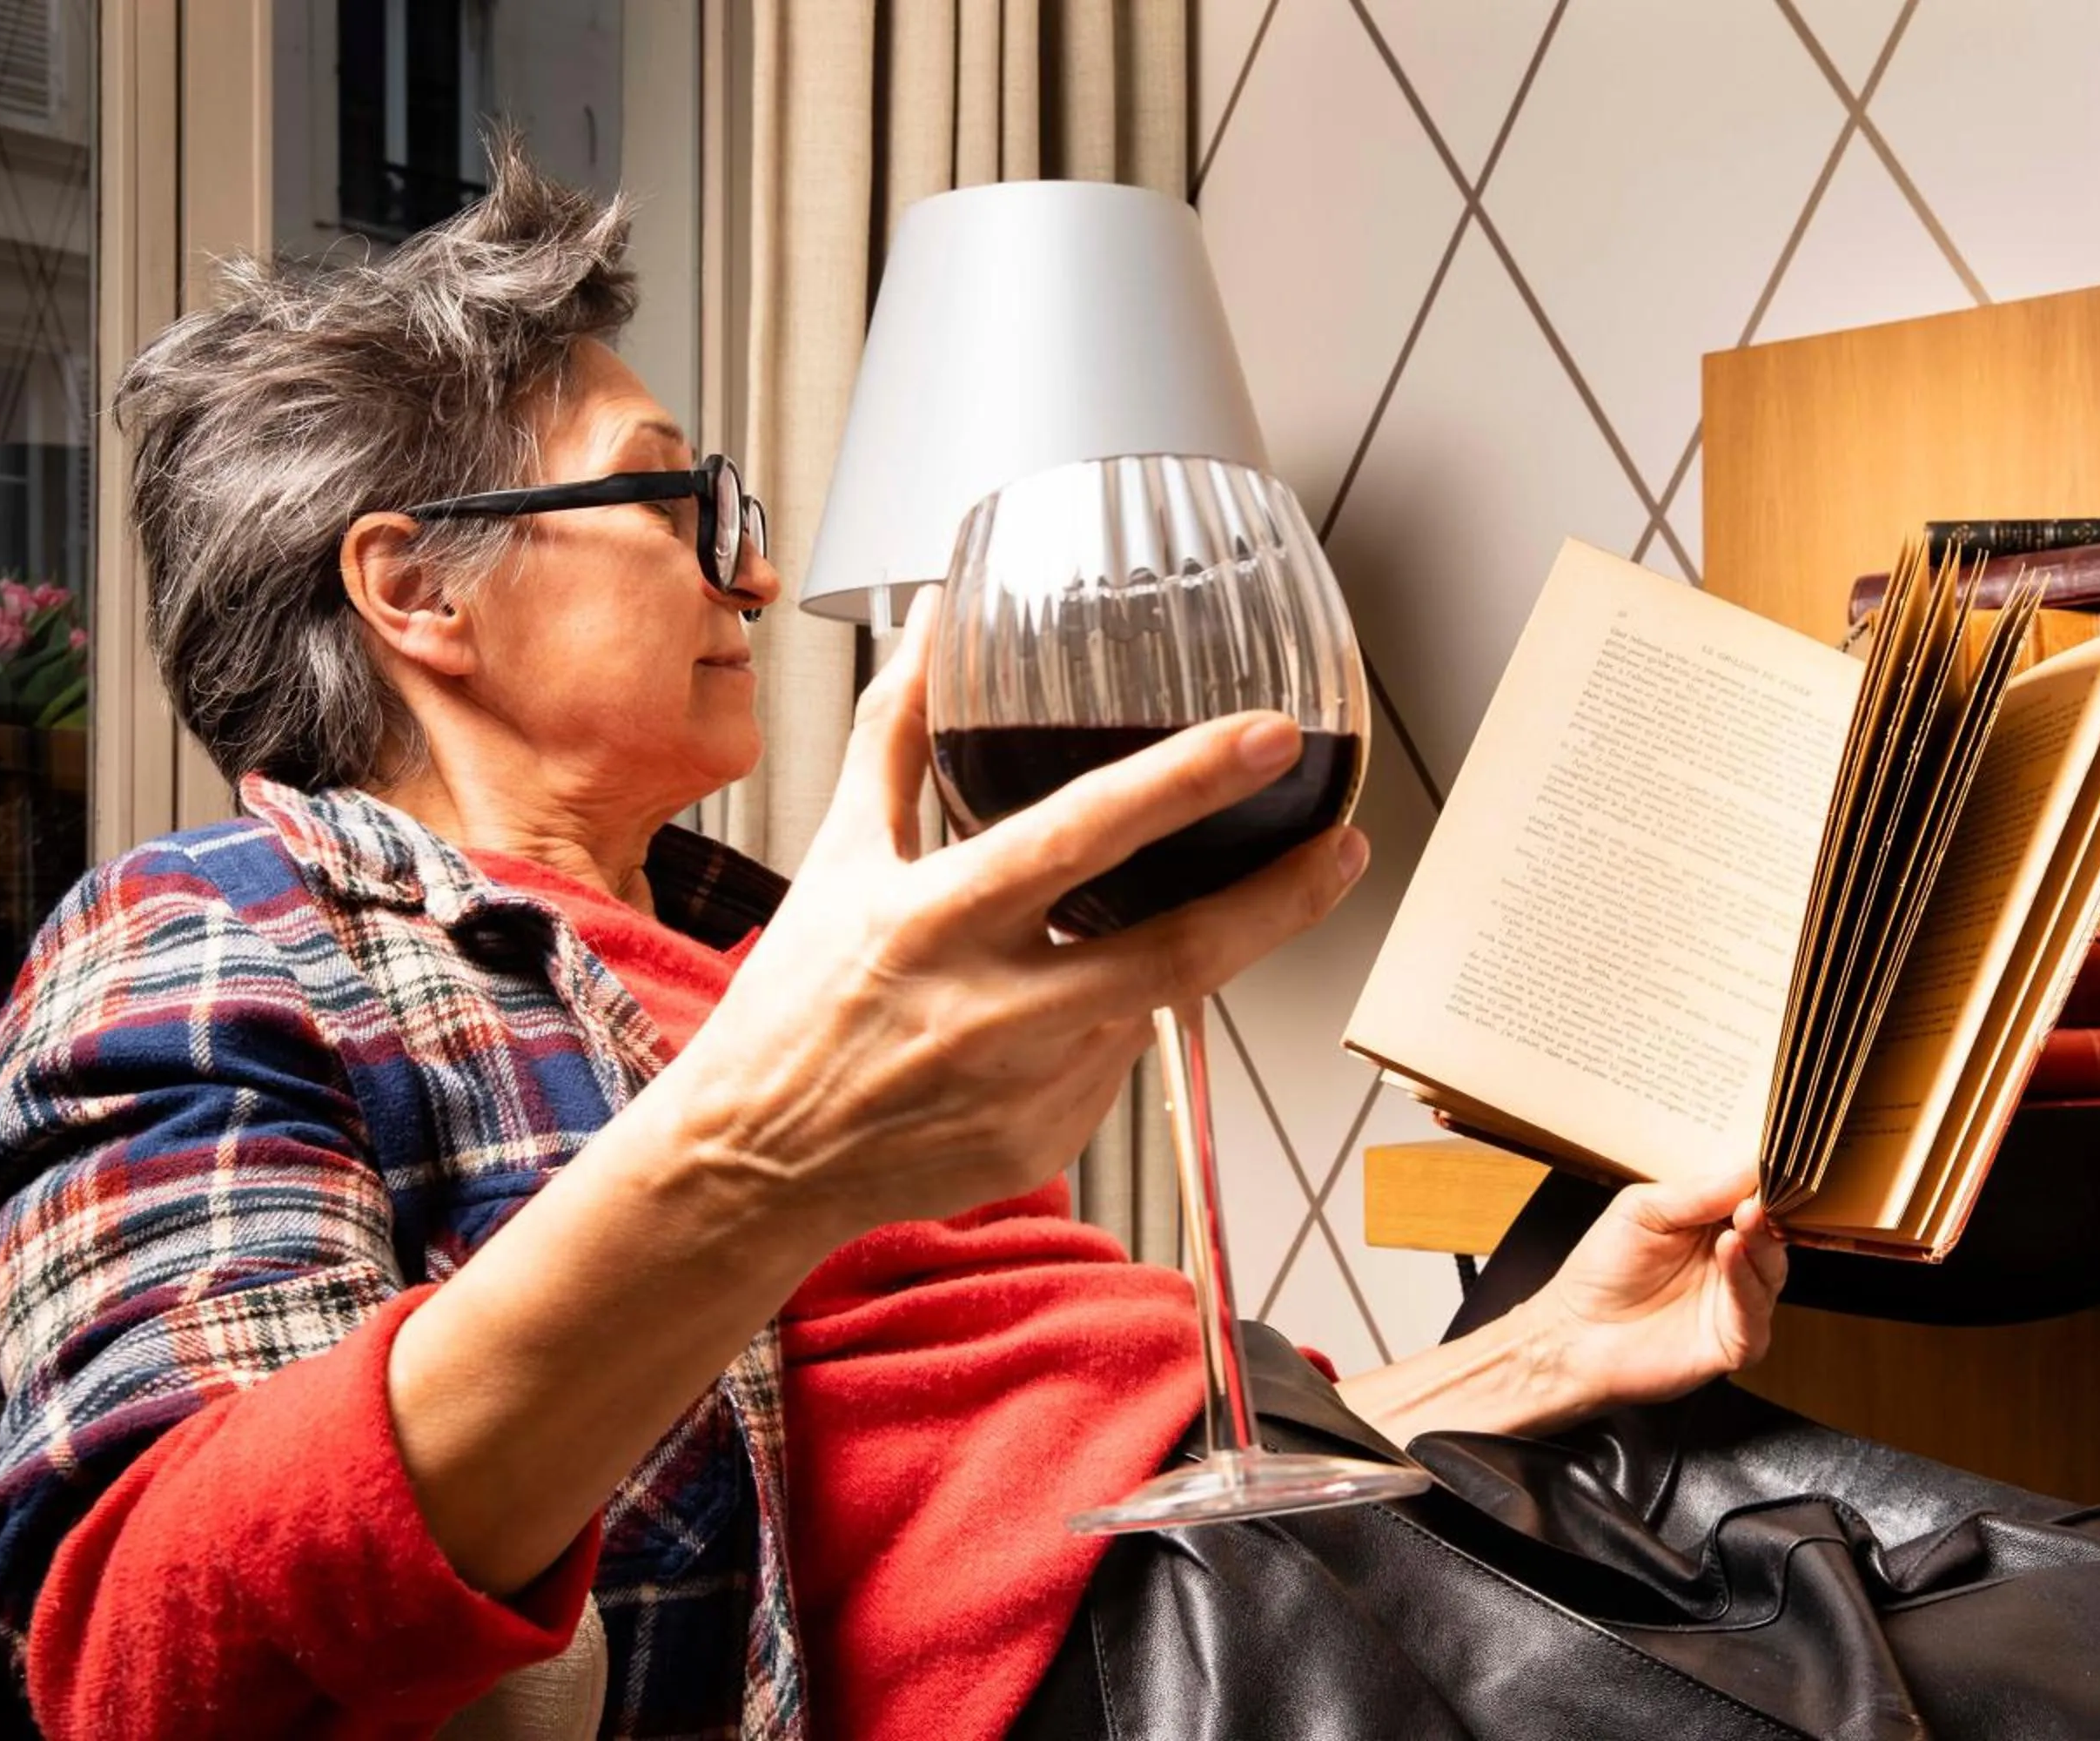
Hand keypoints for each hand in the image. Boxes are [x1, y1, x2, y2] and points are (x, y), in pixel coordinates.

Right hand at [657, 587, 1369, 1238]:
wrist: (755, 1162)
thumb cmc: (796, 1002)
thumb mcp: (838, 854)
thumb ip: (898, 732)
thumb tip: (934, 617)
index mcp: (940, 917)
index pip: (1085, 834)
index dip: (1187, 781)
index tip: (1267, 735)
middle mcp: (995, 1008)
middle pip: (1180, 951)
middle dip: (1280, 896)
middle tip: (1343, 841)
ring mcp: (1032, 1086)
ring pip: (1156, 1002)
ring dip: (1188, 952)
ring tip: (1183, 914)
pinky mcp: (1052, 1142)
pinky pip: (1118, 1062)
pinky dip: (1112, 1019)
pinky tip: (1062, 1009)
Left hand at [1520, 1168, 1786, 1421]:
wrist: (1574, 1333)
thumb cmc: (1602, 1269)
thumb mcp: (1643, 1211)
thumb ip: (1696, 1194)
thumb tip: (1747, 1169)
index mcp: (1712, 1226)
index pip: (1752, 1200)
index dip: (1762, 1182)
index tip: (1769, 1162)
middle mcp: (1731, 1263)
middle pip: (1770, 1235)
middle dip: (1768, 1212)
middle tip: (1760, 1193)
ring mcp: (1735, 1303)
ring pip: (1770, 1271)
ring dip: (1761, 1242)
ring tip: (1746, 1216)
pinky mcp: (1735, 1342)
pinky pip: (1754, 1313)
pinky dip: (1747, 1282)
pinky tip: (1731, 1252)